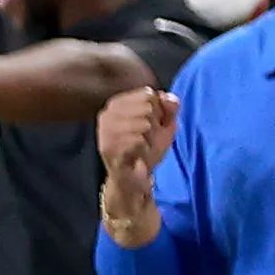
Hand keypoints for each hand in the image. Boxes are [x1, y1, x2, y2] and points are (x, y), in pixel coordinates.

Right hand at [96, 88, 177, 239]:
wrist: (134, 179)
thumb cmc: (147, 149)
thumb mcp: (164, 125)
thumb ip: (169, 108)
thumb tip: (168, 97)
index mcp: (116, 104)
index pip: (148, 94)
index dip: (158, 111)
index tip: (151, 125)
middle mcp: (106, 115)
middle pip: (147, 107)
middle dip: (154, 125)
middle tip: (146, 139)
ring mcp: (105, 131)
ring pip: (143, 123)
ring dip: (149, 139)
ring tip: (142, 148)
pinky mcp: (108, 148)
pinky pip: (138, 140)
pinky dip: (144, 149)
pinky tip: (138, 155)